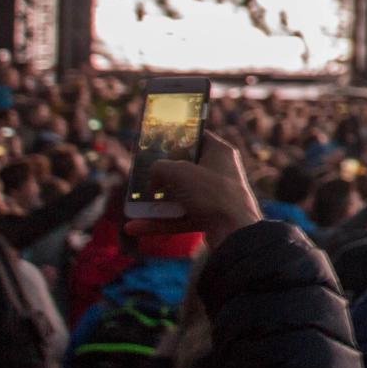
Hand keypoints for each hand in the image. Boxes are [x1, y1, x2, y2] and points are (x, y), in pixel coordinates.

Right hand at [124, 131, 261, 247]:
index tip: (155, 142)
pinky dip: (160, 222)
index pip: (196, 136)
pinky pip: (180, 217)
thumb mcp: (179, 172)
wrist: (235, 231)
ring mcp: (215, 195)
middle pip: (184, 168)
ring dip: (155, 202)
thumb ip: (160, 167)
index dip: (176, 137)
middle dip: (161, 175)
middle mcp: (219, 171)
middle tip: (141, 176)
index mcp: (220, 152)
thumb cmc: (211, 193)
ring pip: (179, 195)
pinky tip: (135, 227)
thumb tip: (153, 174)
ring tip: (131, 205)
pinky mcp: (210, 217)